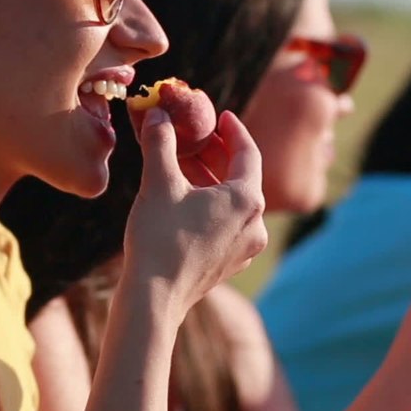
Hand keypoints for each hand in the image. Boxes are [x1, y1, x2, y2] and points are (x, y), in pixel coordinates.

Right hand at [121, 108, 267, 326]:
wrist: (155, 297)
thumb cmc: (160, 237)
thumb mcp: (159, 182)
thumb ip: (160, 142)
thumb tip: (159, 113)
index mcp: (247, 199)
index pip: (248, 152)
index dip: (233, 129)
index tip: (221, 114)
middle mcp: (255, 224)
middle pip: (241, 177)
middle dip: (217, 154)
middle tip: (196, 137)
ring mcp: (245, 247)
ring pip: (232, 203)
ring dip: (210, 181)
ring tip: (182, 165)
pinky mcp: (230, 263)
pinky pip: (226, 224)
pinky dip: (209, 206)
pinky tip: (184, 200)